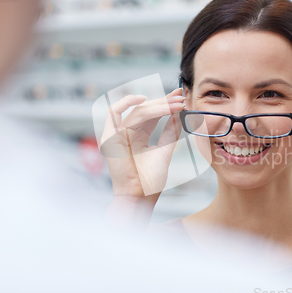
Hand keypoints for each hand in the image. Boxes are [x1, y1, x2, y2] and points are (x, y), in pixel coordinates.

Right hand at [101, 88, 184, 202]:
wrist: (140, 196)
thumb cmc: (151, 180)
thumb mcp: (165, 150)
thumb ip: (171, 132)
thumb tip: (179, 114)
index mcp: (139, 137)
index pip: (153, 115)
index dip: (166, 105)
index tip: (181, 97)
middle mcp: (127, 133)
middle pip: (146, 111)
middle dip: (164, 102)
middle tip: (181, 98)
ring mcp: (117, 134)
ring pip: (137, 111)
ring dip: (157, 106)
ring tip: (175, 104)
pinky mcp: (110, 136)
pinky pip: (114, 113)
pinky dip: (126, 103)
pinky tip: (143, 99)